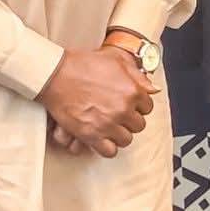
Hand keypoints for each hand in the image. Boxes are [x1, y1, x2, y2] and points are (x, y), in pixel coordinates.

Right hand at [37, 47, 156, 156]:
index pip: (147, 107)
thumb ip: (138, 76)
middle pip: (138, 125)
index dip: (138, 106)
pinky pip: (110, 151)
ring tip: (110, 126)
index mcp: (132, 91)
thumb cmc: (83, 64)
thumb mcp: (116, 59)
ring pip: (126, 139)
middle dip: (129, 120)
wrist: (56, 74)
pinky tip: (102, 138)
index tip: (130, 105)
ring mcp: (108, 123)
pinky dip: (107, 147)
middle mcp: (123, 109)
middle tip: (118, 115)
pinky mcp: (92, 135)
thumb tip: (154, 89)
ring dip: (119, 134)